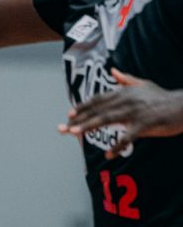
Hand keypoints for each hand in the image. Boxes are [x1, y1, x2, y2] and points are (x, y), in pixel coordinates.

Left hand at [59, 69, 182, 158]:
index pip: (99, 99)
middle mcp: (126, 100)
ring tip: (74, 134)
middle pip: (98, 110)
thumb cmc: (162, 97)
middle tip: (64, 128)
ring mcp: (135, 111)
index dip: (83, 107)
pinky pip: (127, 137)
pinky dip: (117, 146)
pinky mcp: (145, 123)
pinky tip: (108, 155)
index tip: (70, 114)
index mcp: (124, 92)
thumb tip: (113, 71)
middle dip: (79, 119)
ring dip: (89, 127)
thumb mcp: (144, 84)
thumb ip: (126, 80)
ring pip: (107, 119)